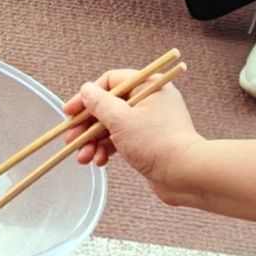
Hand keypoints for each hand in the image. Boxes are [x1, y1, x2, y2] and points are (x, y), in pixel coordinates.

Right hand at [66, 73, 203, 195]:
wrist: (185, 174)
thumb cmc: (156, 143)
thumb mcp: (121, 120)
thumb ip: (100, 103)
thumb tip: (86, 89)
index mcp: (148, 86)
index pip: (111, 82)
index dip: (88, 96)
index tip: (70, 112)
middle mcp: (150, 101)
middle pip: (109, 106)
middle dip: (88, 125)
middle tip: (71, 139)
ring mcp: (149, 123)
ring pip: (113, 126)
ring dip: (94, 141)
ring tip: (83, 157)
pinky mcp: (148, 143)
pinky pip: (121, 141)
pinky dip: (107, 150)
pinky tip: (99, 162)